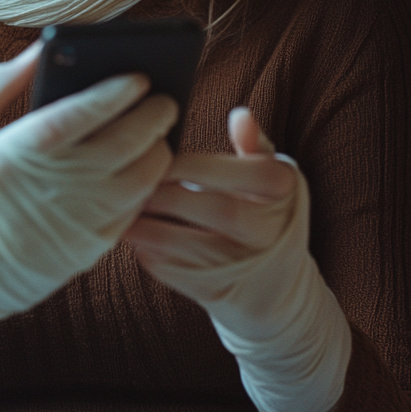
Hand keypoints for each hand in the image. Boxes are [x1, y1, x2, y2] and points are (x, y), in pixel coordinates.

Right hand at [0, 42, 177, 382]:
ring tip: (157, 127)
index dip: (113, 94)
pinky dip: (145, 186)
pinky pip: (131, 215)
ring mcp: (68, 231)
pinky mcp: (81, 258)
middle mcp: (45, 195)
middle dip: (152, 117)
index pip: (76, 118)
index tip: (138, 75)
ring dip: (157, 151)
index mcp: (7, 159)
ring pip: (138, 184)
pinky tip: (141, 164)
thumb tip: (39, 51)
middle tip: (163, 95)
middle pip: (121, 148)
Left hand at [125, 107, 296, 290]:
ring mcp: (250, 268)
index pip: (242, 174)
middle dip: (171, 196)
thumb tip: (240, 114)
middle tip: (134, 185)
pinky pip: (184, 276)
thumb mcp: (269, 178)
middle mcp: (274, 231)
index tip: (161, 158)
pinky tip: (134, 240)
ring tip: (125, 213)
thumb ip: (253, 145)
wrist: (275, 290)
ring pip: (197, 248)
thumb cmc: (264, 213)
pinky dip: (154, 258)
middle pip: (220, 210)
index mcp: (285, 191)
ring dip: (153, 229)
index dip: (197, 166)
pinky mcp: (225, 297)